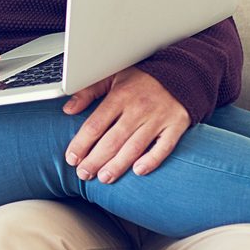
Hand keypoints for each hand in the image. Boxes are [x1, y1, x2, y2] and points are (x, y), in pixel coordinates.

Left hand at [61, 67, 189, 181]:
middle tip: (83, 174)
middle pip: (113, 140)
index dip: (82, 144)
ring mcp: (158, 118)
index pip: (96, 124)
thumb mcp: (112, 76)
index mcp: (120, 96)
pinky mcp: (176, 125)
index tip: (72, 158)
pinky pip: (164, 147)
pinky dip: (152, 160)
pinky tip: (139, 171)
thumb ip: (89, 91)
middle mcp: (138, 108)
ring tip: (104, 178)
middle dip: (95, 160)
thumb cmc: (142, 77)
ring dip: (118, 165)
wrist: (181, 71)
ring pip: (135, 147)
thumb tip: (68, 109)